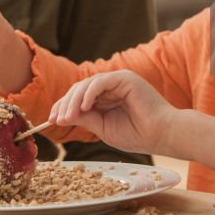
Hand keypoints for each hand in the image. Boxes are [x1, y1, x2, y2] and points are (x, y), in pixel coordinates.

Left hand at [48, 70, 176, 154]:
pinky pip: (101, 82)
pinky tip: (83, 107)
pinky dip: (89, 93)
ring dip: (73, 101)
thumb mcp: (103, 128)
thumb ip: (85, 119)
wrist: (162, 135)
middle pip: (79, 89)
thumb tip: (62, 116)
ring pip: (87, 85)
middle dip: (65, 104)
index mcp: (106, 98)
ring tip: (66, 117)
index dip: (64, 107)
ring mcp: (118, 81)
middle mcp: (111, 87)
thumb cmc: (138, 134)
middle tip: (56, 119)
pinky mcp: (125, 78)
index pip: (79, 98)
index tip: (51, 120)